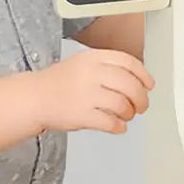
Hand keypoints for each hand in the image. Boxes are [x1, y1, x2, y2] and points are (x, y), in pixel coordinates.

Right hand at [33, 49, 152, 135]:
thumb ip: (109, 67)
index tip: (149, 85)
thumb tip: (139, 80)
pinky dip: (119, 126)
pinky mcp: (81, 115)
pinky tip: (117, 125)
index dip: (143, 75)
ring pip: (123, 104)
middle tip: (142, 106)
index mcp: (92, 58)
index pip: (128, 62)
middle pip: (130, 85)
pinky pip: (111, 122)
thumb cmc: (60, 83)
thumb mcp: (84, 64)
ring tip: (126, 115)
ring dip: (129, 113)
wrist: (34, 98)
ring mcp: (86, 94)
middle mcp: (90, 74)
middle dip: (141, 98)